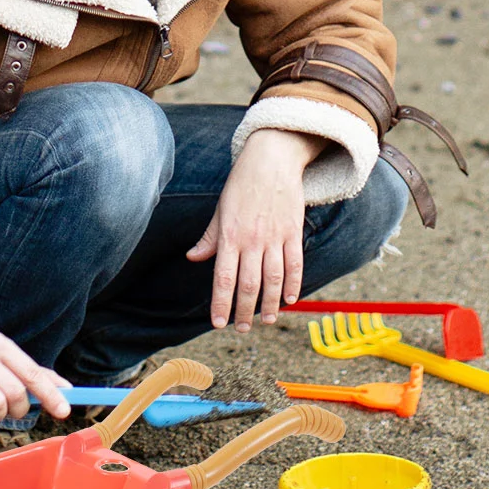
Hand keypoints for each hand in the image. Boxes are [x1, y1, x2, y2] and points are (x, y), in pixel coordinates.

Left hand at [187, 128, 322, 330]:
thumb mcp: (221, 209)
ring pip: (273, 279)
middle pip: (249, 284)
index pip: (223, 278)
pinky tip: (290, 300)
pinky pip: (295, 263)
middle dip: (245, 311)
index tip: (218, 323)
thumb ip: (209, 238)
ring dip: (270, 304)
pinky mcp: (293, 231)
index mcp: (230, 235)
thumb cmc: (242, 184)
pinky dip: (294, 284)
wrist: (271, 159)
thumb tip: (193, 258)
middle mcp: (252, 240)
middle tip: (242, 329)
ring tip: (266, 320)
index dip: (221, 303)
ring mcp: (274, 236)